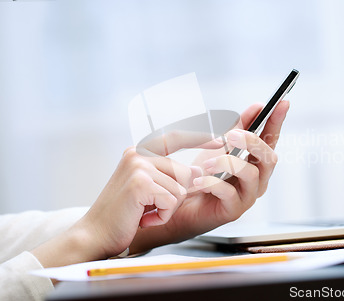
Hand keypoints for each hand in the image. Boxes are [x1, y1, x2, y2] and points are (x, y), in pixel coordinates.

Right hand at [32, 145, 195, 266]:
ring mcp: (139, 167)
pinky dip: (162, 216)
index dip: (199, 138)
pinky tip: (143, 218)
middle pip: (185, 172)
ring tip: (144, 212)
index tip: (219, 141)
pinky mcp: (141, 183)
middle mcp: (138, 154)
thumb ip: (170, 176)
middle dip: (176, 196)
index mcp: (138, 152)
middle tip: (149, 207)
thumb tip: (199, 169)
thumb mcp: (149, 189)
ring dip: (168, 208)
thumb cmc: (123, 214)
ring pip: (181, 189)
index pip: (175, 138)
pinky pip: (172, 201)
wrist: (96, 234)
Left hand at [129, 100, 289, 251]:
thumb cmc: (203, 174)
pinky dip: (212, 183)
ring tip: (205, 163)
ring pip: (251, 174)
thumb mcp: (219, 145)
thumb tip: (258, 107)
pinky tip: (199, 180)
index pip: (271, 138)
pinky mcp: (234, 210)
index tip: (283, 102)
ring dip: (228, 163)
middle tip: (233, 135)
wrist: (180, 202)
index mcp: (256, 161)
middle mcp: (258, 179)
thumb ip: (239, 127)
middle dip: (252, 142)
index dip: (277, 121)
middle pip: (269, 157)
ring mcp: (248, 195)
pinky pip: (229, 193)